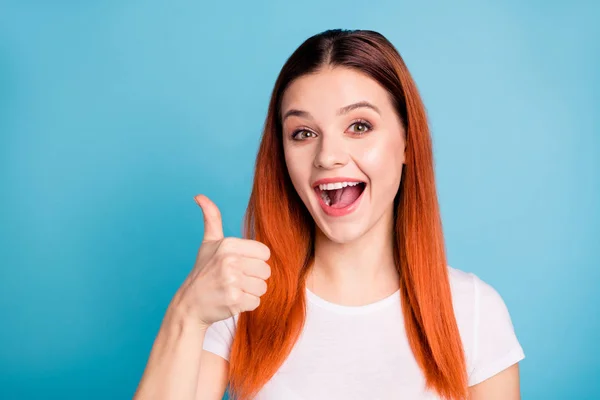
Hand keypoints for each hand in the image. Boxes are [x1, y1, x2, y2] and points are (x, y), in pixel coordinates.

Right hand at [170, 194, 270, 329]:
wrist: (190, 304)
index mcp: (229, 244)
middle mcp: (230, 260)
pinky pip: (256, 302)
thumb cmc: (203, 272)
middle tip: (235, 280)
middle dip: (253, 278)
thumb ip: (211, 218)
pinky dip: (246, 304)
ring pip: (263, 287)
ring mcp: (232, 281)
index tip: (239, 265)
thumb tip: (199, 196)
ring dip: (250, 292)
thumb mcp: (208, 243)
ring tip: (233, 290)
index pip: (265, 253)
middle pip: (266, 271)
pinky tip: (231, 301)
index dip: (255, 261)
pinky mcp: (234, 300)